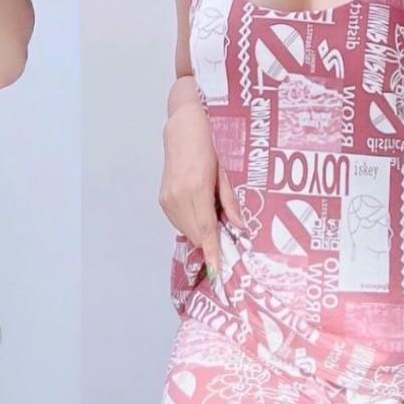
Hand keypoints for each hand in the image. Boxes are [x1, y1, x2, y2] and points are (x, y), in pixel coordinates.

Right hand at [158, 101, 242, 279]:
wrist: (182, 133)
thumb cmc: (206, 150)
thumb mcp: (223, 175)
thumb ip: (230, 203)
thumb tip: (240, 227)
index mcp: (198, 189)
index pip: (207, 229)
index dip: (212, 252)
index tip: (216, 270)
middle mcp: (180, 197)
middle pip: (196, 234)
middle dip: (210, 241)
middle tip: (224, 234)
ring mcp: (168, 199)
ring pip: (187, 231)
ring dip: (200, 232)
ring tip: (210, 213)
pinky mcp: (163, 200)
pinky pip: (179, 222)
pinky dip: (190, 224)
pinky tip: (197, 210)